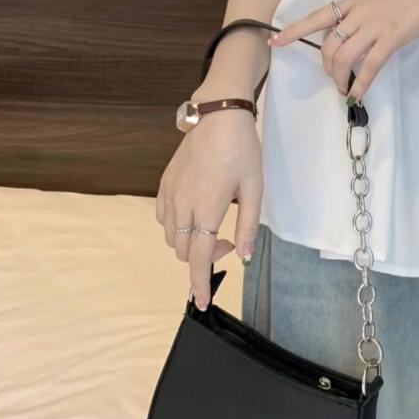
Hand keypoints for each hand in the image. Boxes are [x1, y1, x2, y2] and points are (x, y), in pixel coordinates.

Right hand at [155, 108, 262, 307]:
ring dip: (190, 244)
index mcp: (208, 207)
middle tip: (228, 242)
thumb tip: (245, 257)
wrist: (219, 116)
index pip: (199, 257)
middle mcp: (183, 203)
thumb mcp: (255, 188)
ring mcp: (170, 193)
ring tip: (213, 227)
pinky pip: (163, 218)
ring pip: (171, 238)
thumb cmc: (242, 150)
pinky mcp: (164, 184)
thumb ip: (248, 225)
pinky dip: (177, 228)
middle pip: (184, 252)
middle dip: (204, 258)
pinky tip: (195, 216)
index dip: (199, 283)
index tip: (201, 302)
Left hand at [269, 0, 418, 100]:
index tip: (276, 42)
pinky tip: (357, 94)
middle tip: (334, 78)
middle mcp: (358, 12)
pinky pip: (369, 66)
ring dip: (339, 78)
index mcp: (353, 1)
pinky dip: (360, 84)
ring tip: (344, 88)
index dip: (295, 31)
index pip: (317, 16)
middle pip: (328, 45)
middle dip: (326, 67)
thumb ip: (361, 15)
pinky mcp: (391, 39)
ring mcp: (374, 25)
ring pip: (343, 57)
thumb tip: (350, 37)